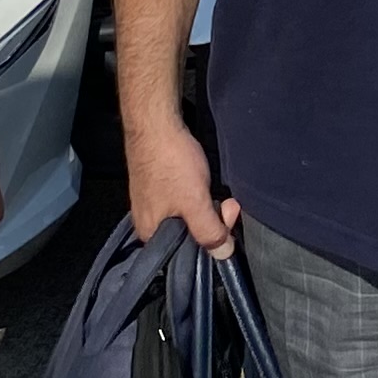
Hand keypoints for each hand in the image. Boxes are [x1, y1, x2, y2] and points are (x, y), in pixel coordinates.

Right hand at [125, 116, 239, 259]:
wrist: (155, 123)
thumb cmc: (170, 162)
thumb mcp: (194, 203)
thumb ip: (209, 232)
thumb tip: (223, 255)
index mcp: (150, 234)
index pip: (187, 254)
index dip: (212, 242)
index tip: (227, 223)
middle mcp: (149, 222)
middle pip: (190, 235)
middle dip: (214, 221)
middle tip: (228, 204)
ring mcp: (154, 203)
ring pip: (190, 217)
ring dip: (209, 206)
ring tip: (218, 192)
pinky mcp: (161, 187)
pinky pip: (184, 201)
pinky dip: (199, 195)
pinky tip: (204, 184)